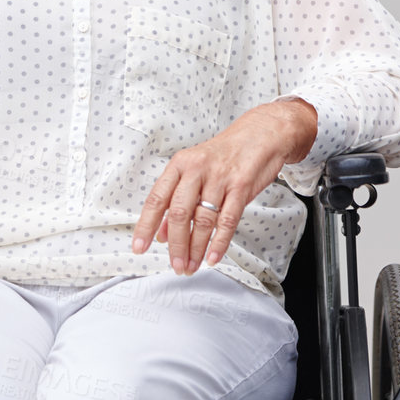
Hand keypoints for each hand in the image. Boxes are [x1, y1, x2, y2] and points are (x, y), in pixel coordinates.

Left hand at [131, 98, 317, 275]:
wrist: (260, 134)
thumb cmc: (224, 155)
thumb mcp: (194, 171)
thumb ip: (176, 202)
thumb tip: (161, 233)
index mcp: (179, 165)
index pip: (157, 199)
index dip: (146, 226)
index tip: (139, 247)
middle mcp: (196, 169)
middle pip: (180, 213)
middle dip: (176, 245)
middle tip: (176, 266)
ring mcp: (220, 177)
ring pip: (203, 219)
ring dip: (196, 248)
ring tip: (192, 266)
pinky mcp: (241, 186)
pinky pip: (228, 219)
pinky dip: (219, 242)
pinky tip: (213, 257)